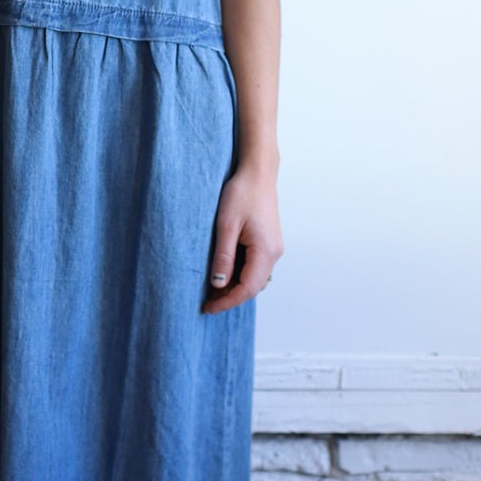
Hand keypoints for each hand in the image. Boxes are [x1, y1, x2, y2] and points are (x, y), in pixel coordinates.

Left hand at [201, 162, 281, 313]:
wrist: (258, 173)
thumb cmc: (241, 194)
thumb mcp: (226, 225)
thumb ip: (223, 257)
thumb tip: (218, 284)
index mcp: (266, 251)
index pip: (247, 288)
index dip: (227, 301)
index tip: (207, 308)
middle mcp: (274, 253)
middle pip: (253, 287)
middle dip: (230, 297)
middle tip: (206, 301)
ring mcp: (273, 248)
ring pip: (255, 278)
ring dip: (235, 286)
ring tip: (211, 289)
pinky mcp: (268, 242)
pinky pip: (256, 267)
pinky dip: (241, 275)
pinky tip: (224, 272)